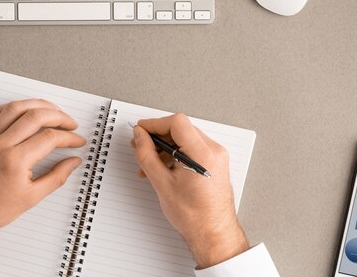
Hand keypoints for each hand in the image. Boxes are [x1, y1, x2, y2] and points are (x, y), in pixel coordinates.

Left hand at [0, 99, 86, 273]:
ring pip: (15, 108)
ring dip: (37, 105)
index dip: (69, 137)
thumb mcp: (32, 198)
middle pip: (35, 116)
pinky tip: (23, 111)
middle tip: (70, 123)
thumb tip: (74, 161)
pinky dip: (13, 107)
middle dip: (59, 116)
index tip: (77, 141)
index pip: (50, 138)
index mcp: (15, 162)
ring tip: (51, 110)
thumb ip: (57, 176)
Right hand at [131, 114, 249, 268]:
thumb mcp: (162, 183)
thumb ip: (148, 155)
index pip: (177, 123)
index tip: (140, 130)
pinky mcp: (214, 162)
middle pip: (181, 129)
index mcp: (203, 154)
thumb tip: (140, 137)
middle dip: (158, 136)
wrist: (213, 232)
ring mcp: (216, 156)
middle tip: (140, 145)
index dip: (154, 124)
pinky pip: (192, 148)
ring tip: (149, 162)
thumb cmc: (194, 215)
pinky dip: (175, 153)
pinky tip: (162, 166)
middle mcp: (214, 151)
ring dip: (165, 146)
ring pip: (185, 138)